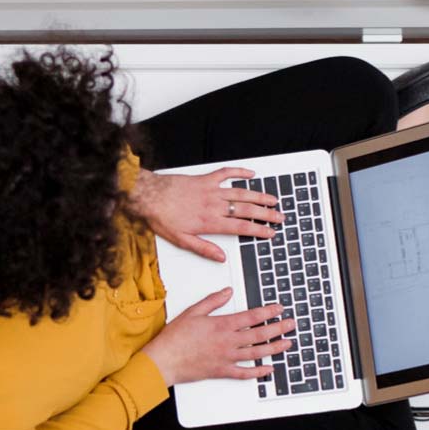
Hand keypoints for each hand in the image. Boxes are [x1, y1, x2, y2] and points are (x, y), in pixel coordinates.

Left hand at [129, 167, 282, 261]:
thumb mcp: (181, 240)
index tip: (270, 233)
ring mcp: (211, 190)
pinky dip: (239, 172)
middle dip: (266, 214)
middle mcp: (214, 205)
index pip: (241, 227)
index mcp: (210, 222)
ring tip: (273, 199)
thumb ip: (203, 248)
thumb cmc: (161, 217)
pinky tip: (250, 174)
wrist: (148, 196)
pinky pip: (226, 173)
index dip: (258, 231)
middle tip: (280, 216)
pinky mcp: (204, 179)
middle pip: (247, 209)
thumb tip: (220, 257)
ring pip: (241, 192)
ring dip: (259, 195)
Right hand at [141, 287, 295, 386]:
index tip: (279, 309)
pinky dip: (258, 372)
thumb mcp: (193, 312)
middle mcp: (228, 342)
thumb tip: (228, 292)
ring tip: (287, 343)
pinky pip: (245, 373)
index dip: (269, 312)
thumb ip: (213, 301)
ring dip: (275, 348)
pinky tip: (269, 369)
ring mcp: (227, 358)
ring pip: (257, 353)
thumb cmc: (175, 338)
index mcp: (222, 325)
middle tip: (291, 324)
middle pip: (260, 334)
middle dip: (279, 328)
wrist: (164, 361)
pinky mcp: (222, 371)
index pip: (252, 317)